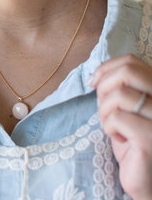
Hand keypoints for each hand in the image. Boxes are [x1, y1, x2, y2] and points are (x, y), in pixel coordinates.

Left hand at [91, 54, 151, 199]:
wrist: (146, 177)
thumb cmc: (132, 141)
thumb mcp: (124, 109)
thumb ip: (118, 89)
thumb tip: (96, 76)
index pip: (131, 61)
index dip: (106, 68)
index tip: (93, 82)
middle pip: (127, 72)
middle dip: (104, 87)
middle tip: (104, 107)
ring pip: (118, 94)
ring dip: (104, 111)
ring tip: (114, 127)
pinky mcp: (151, 137)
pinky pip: (116, 117)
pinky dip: (109, 127)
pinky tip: (120, 140)